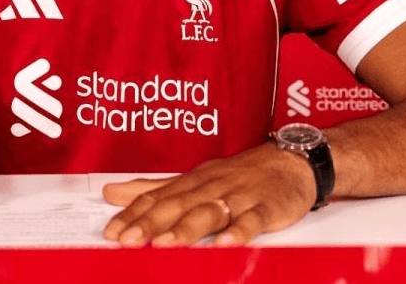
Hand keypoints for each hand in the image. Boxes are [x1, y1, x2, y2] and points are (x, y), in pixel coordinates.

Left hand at [102, 142, 316, 246]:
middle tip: (129, 239)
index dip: (134, 214)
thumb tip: (113, 192)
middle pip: (178, 205)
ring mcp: (240, 196)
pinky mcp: (267, 207)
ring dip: (188, 228)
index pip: (158, 197)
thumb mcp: (194, 178)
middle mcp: (212, 187)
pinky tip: (226, 244)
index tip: (113, 231)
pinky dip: (240, 231)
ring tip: (167, 244)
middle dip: (152, 223)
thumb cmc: (241, 174)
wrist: (292, 161)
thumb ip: (155, 188)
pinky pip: (253, 219)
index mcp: (193, 182)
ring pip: (211, 212)